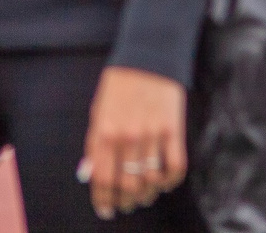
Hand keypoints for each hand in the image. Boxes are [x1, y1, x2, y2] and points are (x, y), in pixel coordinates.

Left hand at [78, 66, 186, 217]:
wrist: (149, 55)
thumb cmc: (120, 85)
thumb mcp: (98, 113)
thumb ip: (95, 145)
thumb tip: (91, 175)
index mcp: (103, 133)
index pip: (102, 180)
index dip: (104, 201)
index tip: (107, 210)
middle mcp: (127, 136)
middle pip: (127, 184)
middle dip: (127, 201)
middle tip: (128, 205)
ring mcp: (151, 132)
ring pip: (150, 178)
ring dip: (148, 193)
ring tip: (146, 196)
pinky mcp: (173, 127)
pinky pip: (175, 164)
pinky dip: (171, 180)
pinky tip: (166, 182)